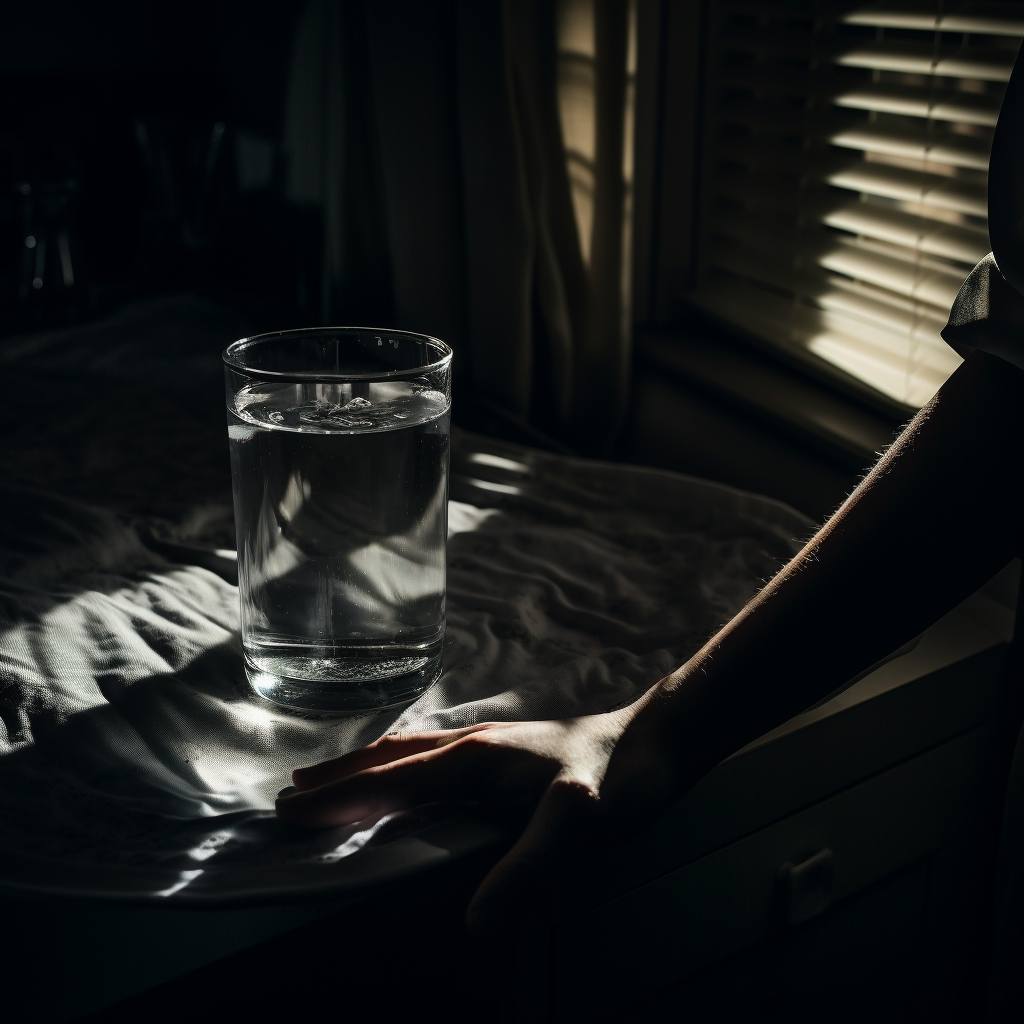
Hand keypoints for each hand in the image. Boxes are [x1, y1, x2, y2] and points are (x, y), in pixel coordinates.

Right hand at [275, 690, 678, 932]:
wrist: (656, 742)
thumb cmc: (619, 781)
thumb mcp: (579, 824)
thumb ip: (529, 869)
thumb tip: (474, 926)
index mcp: (476, 759)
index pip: (394, 781)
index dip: (343, 798)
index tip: (291, 810)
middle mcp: (473, 745)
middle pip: (391, 759)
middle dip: (339, 777)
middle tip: (288, 794)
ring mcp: (488, 745)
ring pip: (410, 752)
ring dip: (364, 767)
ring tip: (328, 778)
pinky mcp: (503, 752)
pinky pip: (430, 756)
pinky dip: (396, 764)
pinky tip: (403, 775)